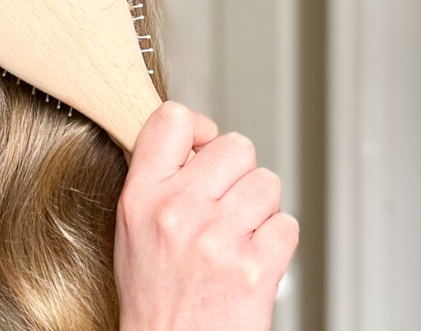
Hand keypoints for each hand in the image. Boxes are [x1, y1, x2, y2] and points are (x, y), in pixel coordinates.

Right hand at [115, 102, 297, 330]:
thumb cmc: (157, 300)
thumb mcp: (133, 232)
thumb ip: (160, 182)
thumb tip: (199, 142)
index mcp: (141, 199)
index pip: (172, 120)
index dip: (199, 128)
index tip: (203, 147)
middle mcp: (178, 213)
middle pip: (237, 147)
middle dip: (239, 175)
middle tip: (225, 209)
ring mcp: (218, 239)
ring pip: (268, 184)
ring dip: (260, 211)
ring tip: (236, 241)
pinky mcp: (255, 267)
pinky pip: (287, 225)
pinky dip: (276, 244)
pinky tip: (251, 262)